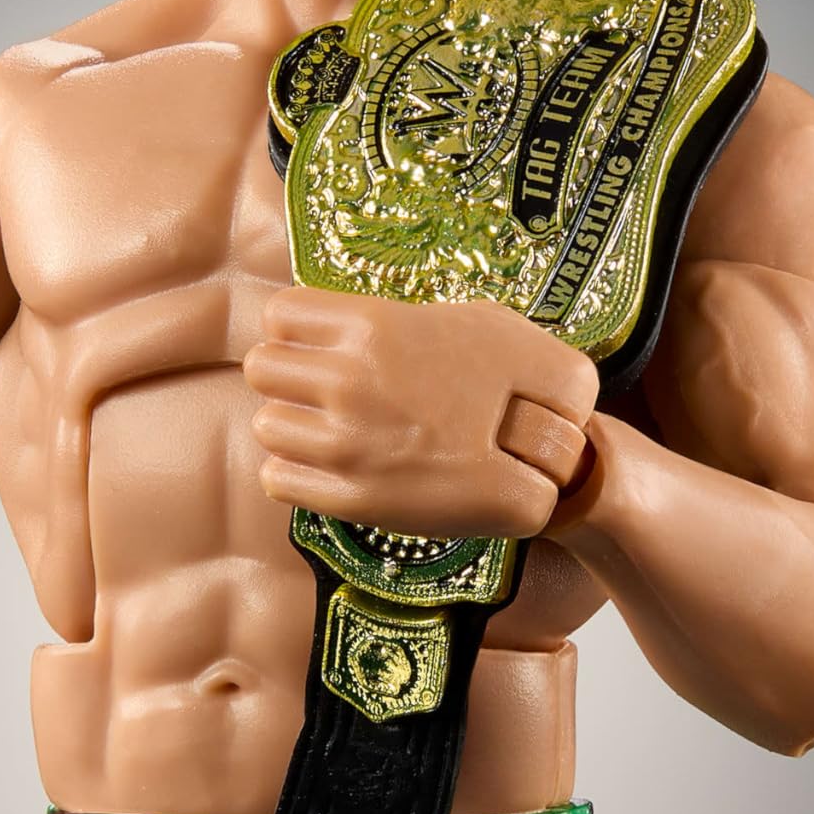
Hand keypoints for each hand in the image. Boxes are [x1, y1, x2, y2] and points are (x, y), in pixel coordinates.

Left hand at [244, 287, 597, 540]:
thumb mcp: (480, 319)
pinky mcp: (347, 498)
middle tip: (319, 390)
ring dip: (293, 427)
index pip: (279, 315)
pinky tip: (329, 467)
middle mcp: (350, 382)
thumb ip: (405, 315)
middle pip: (261, 368)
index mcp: (375, 327)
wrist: (552, 465)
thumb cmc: (520, 384)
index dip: (294, 330)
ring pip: (265, 424)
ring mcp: (345, 444)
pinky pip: (276, 478)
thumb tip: (353, 318)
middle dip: (287, 377)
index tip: (314, 344)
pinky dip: (296, 473)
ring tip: (329, 431)